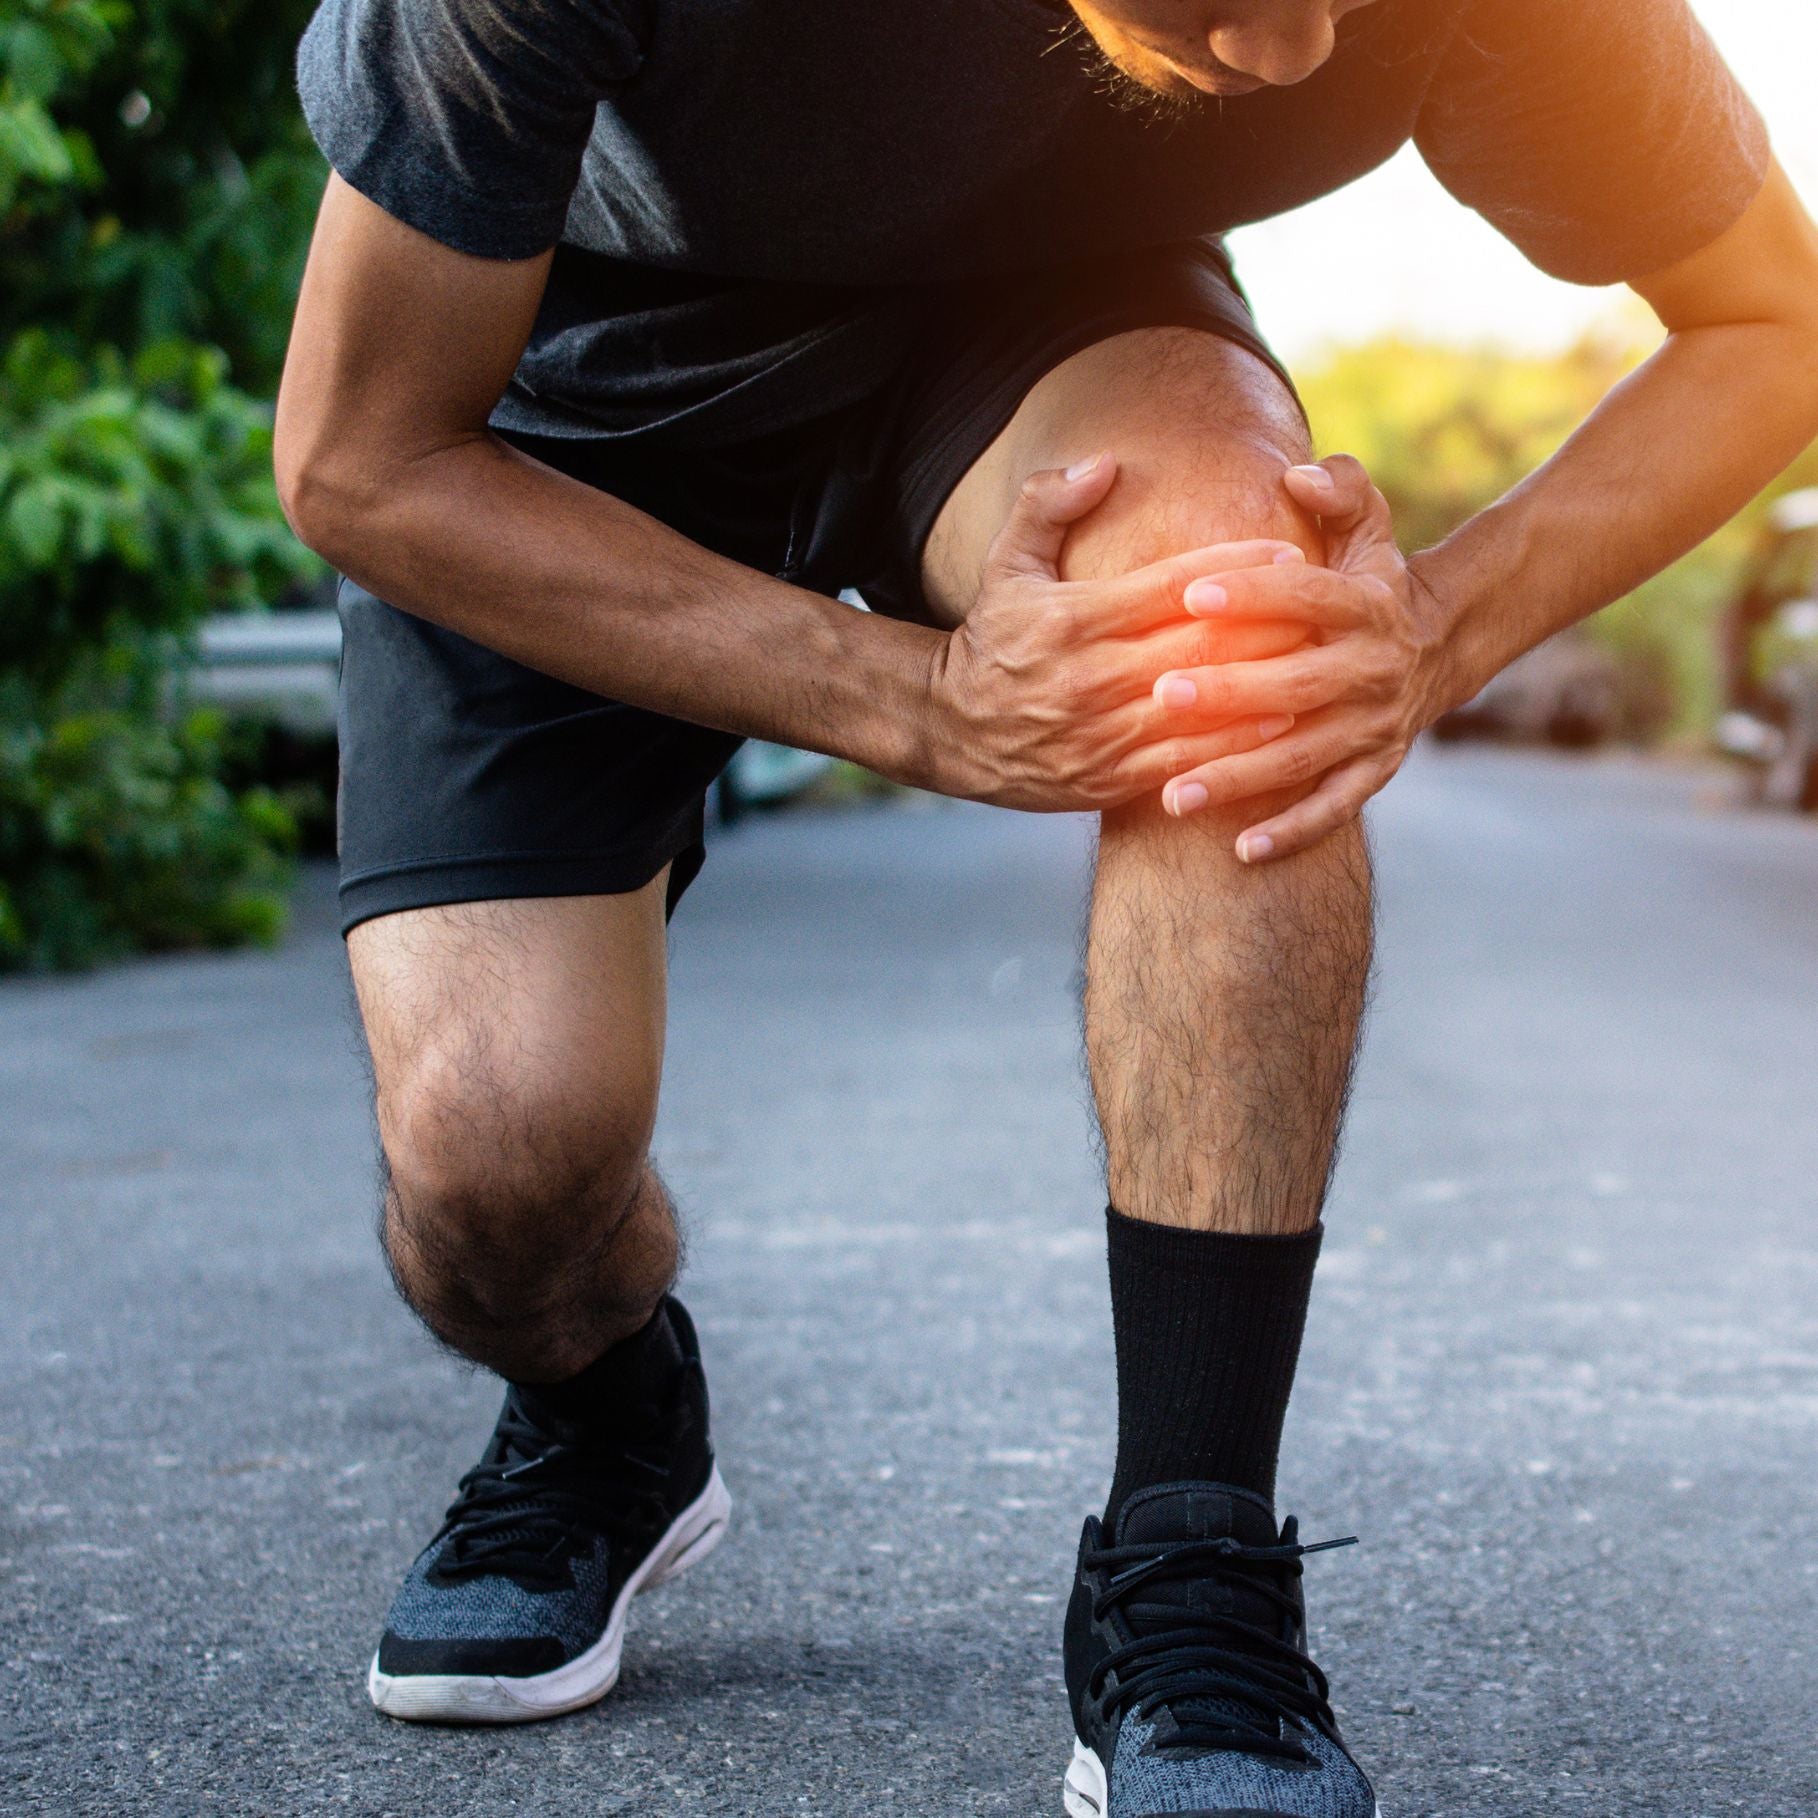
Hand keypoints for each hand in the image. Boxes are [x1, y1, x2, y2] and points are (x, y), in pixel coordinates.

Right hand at [924, 454, 1311, 811]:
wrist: (951, 731)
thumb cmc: (992, 638)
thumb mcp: (1006, 565)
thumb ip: (1048, 505)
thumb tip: (1105, 461)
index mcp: (1070, 621)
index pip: (1167, 589)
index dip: (1232, 572)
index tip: (1288, 555)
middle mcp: (1088, 679)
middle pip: (1195, 649)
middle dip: (1267, 629)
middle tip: (1326, 611)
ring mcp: (1099, 735)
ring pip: (1198, 711)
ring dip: (1262, 691)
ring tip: (1317, 668)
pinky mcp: (1106, 780)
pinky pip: (1182, 764)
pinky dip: (1232, 749)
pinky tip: (1279, 729)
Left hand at [1149, 453, 1453, 861]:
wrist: (1439, 645)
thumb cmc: (1370, 579)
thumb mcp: (1368, 525)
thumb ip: (1338, 491)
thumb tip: (1298, 474)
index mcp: (1366, 604)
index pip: (1305, 596)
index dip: (1251, 593)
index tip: (1189, 592)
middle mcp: (1374, 669)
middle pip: (1297, 684)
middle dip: (1231, 692)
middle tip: (1163, 695)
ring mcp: (1375, 726)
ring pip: (1303, 756)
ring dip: (1239, 777)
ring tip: (1172, 795)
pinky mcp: (1375, 770)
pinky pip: (1333, 807)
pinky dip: (1292, 831)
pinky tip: (1240, 849)